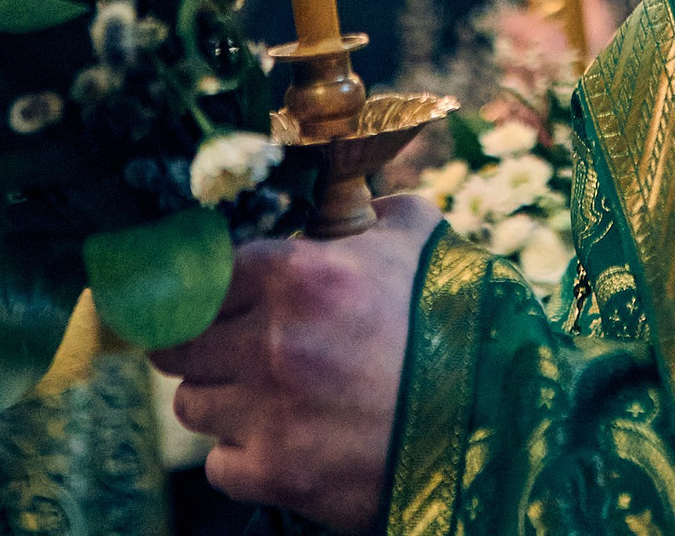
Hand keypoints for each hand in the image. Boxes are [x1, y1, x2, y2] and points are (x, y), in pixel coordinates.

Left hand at [150, 195, 440, 532]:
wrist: (499, 423)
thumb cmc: (458, 323)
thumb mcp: (419, 240)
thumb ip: (368, 210)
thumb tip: (342, 198)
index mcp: (298, 273)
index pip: (195, 276)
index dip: (201, 289)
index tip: (208, 300)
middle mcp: (272, 341)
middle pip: (175, 344)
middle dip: (200, 345)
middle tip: (232, 349)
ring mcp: (271, 413)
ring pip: (192, 406)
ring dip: (223, 401)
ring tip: (271, 398)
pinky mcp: (278, 475)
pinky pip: (220, 465)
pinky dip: (245, 458)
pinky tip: (288, 442)